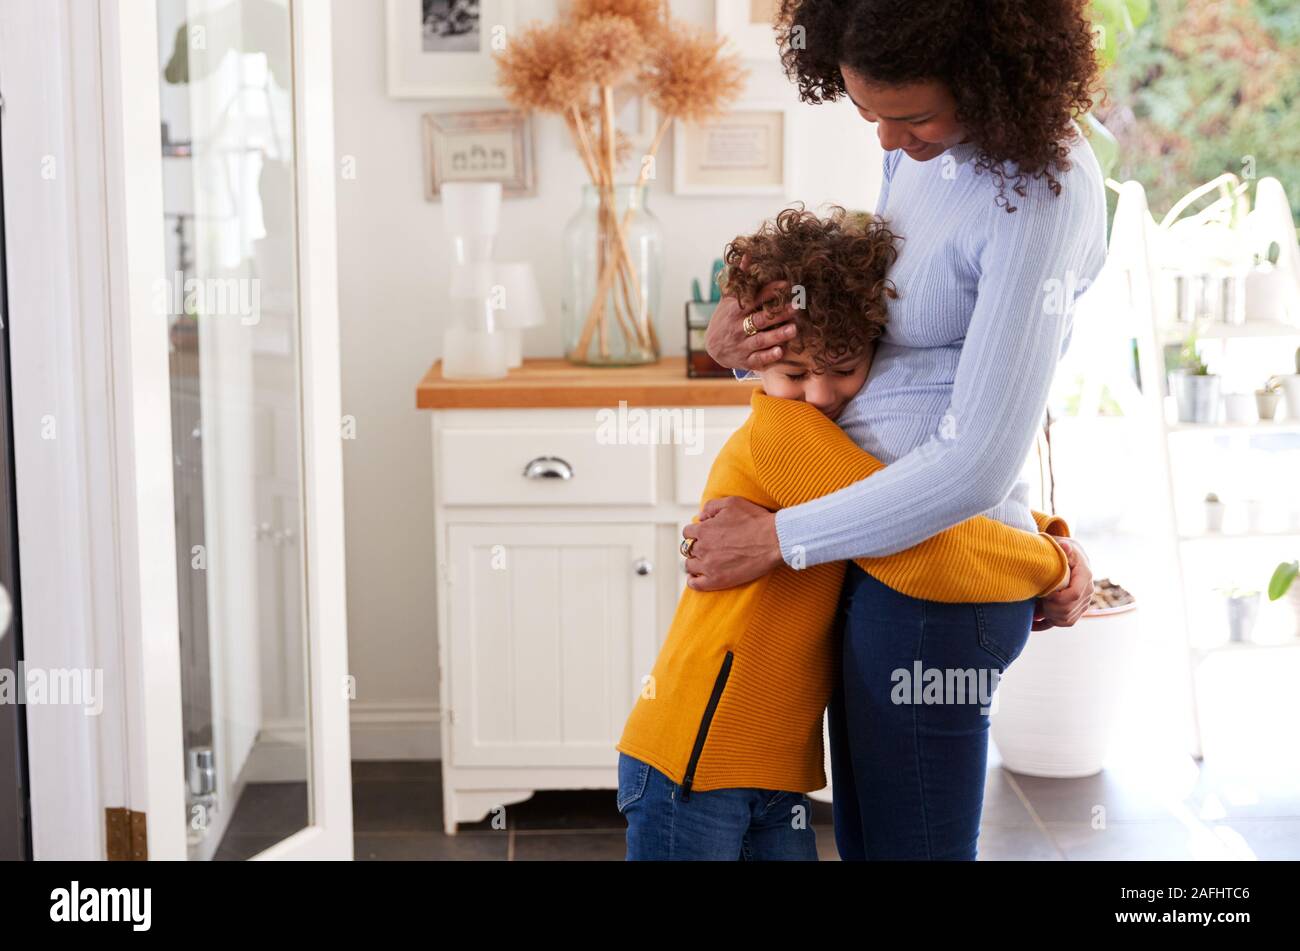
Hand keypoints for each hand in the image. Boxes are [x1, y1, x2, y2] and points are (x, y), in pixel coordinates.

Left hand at [681, 497, 784, 590]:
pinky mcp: (717, 581)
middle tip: (707, 548)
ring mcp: (708, 566)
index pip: (688, 532)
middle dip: (696, 547)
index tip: (704, 534)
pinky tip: (698, 577)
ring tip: (704, 562)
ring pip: (689, 566)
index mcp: (703, 530)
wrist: (773, 540)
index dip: (696, 532)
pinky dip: (693, 580)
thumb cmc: (755, 520)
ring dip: (694, 563)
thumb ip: (711, 507)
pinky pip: (695, 584)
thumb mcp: (731, 503)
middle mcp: (702, 548)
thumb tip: (701, 517)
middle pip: (687, 549)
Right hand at [705, 253, 799, 371]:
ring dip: (777, 335)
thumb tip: (748, 253)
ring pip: (761, 340)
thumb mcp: (729, 298)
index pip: (754, 299)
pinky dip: (768, 356)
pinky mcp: (745, 360)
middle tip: (797, 306)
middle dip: (778, 313)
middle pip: (760, 319)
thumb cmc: (726, 318)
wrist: (713, 347)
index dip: (770, 291)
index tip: (787, 284)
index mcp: (735, 311)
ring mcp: (742, 345)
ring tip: (794, 329)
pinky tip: (780, 352)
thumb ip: (740, 278)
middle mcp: (737, 328)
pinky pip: (758, 359)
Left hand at [1033, 537, 1091, 630]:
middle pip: (1069, 611)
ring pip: (1066, 620)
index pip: (1074, 595)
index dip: (1057, 599)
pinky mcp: (1075, 609)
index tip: (1044, 593)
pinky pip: (1064, 623)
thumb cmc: (1061, 548)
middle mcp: (1087, 591)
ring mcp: (1082, 602)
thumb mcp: (1061, 544)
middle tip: (1037, 598)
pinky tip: (1032, 623)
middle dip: (1049, 608)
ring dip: (1048, 616)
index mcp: (1085, 575)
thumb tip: (1064, 545)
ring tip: (1035, 606)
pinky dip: (1047, 624)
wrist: (1068, 555)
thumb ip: (1062, 547)